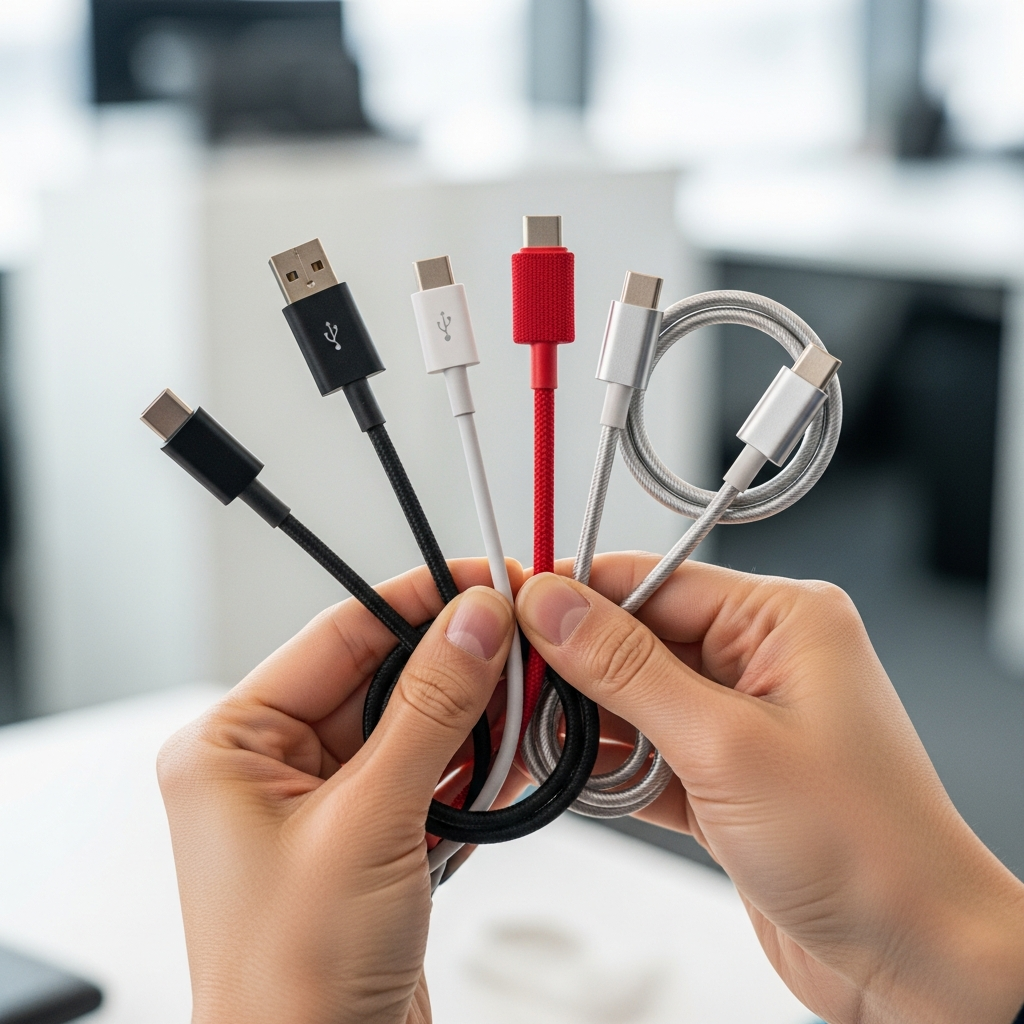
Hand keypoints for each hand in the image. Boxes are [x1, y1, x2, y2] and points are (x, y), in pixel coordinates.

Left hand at [158, 559, 517, 1023]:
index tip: (483, 581)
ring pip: (410, 724)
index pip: (337, 636)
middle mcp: (269, 767)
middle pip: (378, 677)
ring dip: (470, 719)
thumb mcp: (369, 823)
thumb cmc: (291, 983)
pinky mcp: (366, 836)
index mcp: (231, 746)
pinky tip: (511, 759)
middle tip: (520, 643)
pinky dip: (469, 768)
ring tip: (526, 703)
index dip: (415, 601)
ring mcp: (321, 803)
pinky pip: (424, 773)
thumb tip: (472, 624)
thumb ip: (429, 712)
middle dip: (453, 664)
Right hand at [515, 554, 1023, 1023]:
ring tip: (535, 744)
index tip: (509, 608)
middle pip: (636, 640)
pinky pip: (645, 751)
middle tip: (510, 688)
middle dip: (573, 669)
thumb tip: (553, 606)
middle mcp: (761, 660)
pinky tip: (573, 780)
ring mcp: (740, 720)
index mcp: (781, 621)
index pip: (653, 581)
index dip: (575, 594)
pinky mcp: (722, 775)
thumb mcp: (724, 744)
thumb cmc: (865, 850)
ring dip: (585, 726)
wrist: (914, 962)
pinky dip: (609, 769)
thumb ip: (626, 670)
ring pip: (633, 699)